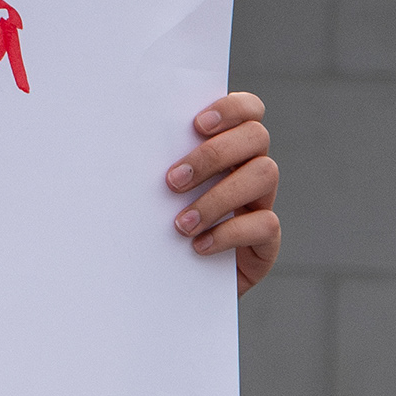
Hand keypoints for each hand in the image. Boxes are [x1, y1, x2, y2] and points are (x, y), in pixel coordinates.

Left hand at [166, 91, 278, 294]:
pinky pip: (265, 224)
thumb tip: (128, 142)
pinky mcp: (267, 241)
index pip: (248, 110)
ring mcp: (262, 203)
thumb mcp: (156, 194)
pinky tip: (199, 246)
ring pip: (265, 175)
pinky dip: (229, 233)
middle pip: (256, 137)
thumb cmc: (157, 227)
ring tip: (181, 223)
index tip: (196, 126)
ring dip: (218, 196)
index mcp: (228, 148)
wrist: (169, 286)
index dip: (231, 109)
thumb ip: (158, 166)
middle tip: (172, 181)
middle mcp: (250, 169)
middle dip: (214, 155)